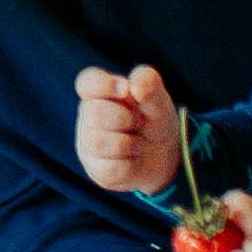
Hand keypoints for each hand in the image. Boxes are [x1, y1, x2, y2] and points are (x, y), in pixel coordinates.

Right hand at [72, 64, 182, 196]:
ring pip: (99, 142)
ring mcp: (88, 144)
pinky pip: (110, 168)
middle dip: (127, 118)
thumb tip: (134, 87)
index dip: (103, 84)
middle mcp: (88, 116)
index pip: (87, 83)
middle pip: (95, 113)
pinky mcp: (96, 169)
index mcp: (100, 93)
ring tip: (138, 142)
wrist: (164, 156)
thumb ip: (149, 82)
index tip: (125, 89)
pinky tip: (133, 159)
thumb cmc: (154, 120)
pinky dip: (130, 164)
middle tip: (139, 122)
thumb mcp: (158, 98)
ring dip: (129, 143)